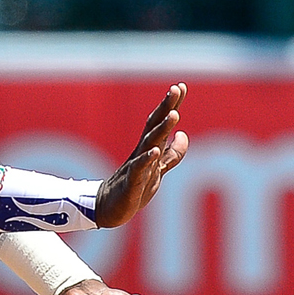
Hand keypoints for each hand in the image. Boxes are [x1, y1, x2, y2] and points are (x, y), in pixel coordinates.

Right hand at [93, 83, 188, 228]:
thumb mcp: (159, 170)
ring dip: (161, 129)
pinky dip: (147, 160)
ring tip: (174, 115)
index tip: (180, 86)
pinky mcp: (131, 183)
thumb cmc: (134, 187)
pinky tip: (155, 151)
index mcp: (149, 148)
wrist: (109, 208)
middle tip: (175, 89)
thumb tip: (184, 134)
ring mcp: (136, 166)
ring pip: (150, 144)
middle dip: (166, 108)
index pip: (160, 122)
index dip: (171, 105)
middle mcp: (142, 152)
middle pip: (155, 126)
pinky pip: (139, 170)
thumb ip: (173, 154)